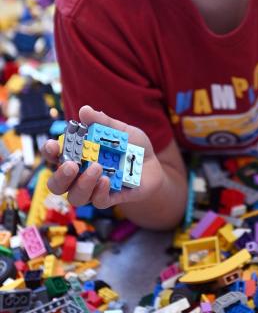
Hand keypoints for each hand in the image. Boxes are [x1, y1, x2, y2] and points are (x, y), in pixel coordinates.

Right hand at [42, 105, 166, 209]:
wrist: (153, 164)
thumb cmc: (131, 146)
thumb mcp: (120, 130)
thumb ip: (103, 122)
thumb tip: (85, 111)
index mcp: (78, 155)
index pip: (55, 156)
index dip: (50, 152)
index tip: (52, 146)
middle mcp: (80, 175)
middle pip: (57, 184)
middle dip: (60, 176)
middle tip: (71, 165)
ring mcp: (94, 189)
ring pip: (76, 197)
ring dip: (82, 184)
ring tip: (96, 167)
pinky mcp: (110, 198)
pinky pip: (98, 202)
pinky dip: (99, 192)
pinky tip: (106, 180)